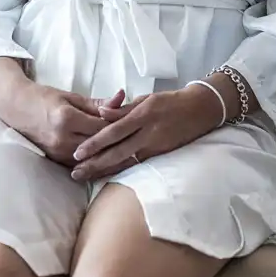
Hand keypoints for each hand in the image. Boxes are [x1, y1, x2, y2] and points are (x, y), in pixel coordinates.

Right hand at [0, 58, 130, 163]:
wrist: (18, 109)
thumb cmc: (45, 98)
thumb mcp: (72, 97)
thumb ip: (98, 103)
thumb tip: (122, 98)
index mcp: (67, 119)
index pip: (102, 127)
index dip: (120, 127)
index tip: (136, 125)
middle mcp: (62, 138)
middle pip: (99, 146)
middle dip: (119, 145)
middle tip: (141, 144)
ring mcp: (58, 152)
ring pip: (92, 160)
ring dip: (110, 159)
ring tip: (132, 156)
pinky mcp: (55, 160)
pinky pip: (81, 164)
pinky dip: (96, 163)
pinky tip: (111, 164)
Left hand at [69, 85, 220, 181]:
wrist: (199, 110)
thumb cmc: (170, 101)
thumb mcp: (146, 99)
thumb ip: (123, 108)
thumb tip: (100, 112)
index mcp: (143, 115)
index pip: (114, 131)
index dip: (95, 143)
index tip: (78, 153)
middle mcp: (148, 133)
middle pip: (117, 152)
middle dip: (95, 164)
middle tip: (75, 172)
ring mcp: (155, 146)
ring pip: (126, 162)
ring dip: (104, 171)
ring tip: (86, 177)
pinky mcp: (160, 155)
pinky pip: (136, 164)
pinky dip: (120, 170)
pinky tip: (107, 175)